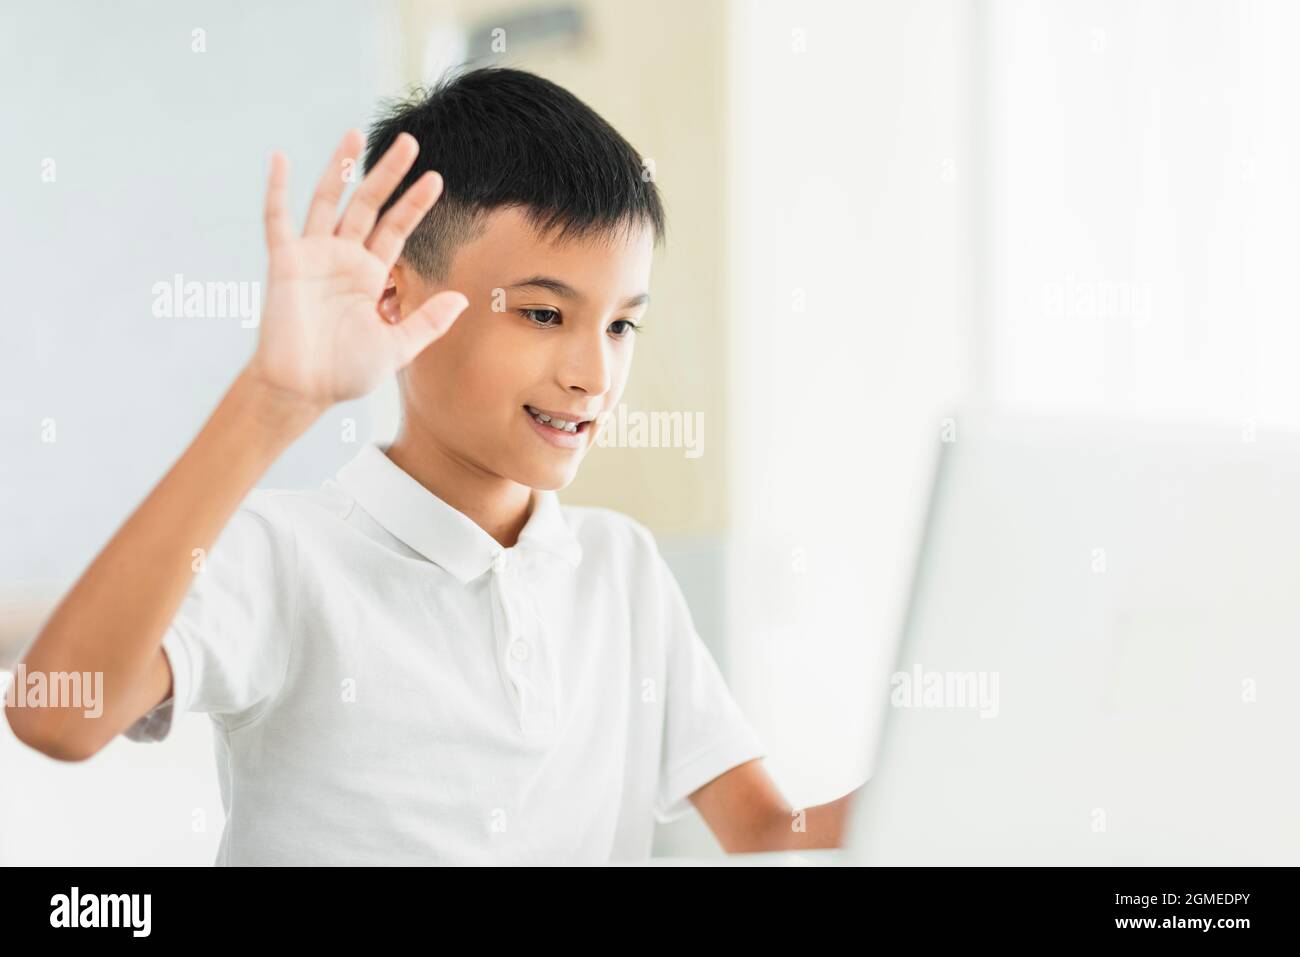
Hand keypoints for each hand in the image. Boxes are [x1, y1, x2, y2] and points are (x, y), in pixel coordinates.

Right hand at [246, 129, 467, 413]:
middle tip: (409, 141)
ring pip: (328, 201)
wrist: (303, 389)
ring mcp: (313, 256)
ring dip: (340, 168)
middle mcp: (343, 258)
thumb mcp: (397, 348)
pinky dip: (277, 190)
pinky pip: (277, 221)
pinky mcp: (285, 263)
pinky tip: (281, 159)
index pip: (397, 229)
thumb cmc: (346, 373)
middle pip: (368, 205)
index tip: (436, 178)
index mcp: (371, 275)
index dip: (415, 204)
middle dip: (387, 174)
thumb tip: (462, 299)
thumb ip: (427, 322)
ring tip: (356, 134)